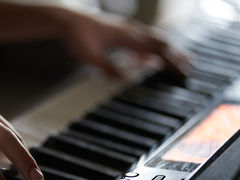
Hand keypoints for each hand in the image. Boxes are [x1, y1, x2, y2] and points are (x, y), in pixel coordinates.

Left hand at [57, 10, 189, 79]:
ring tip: (176, 59)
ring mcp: (126, 29)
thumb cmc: (78, 36)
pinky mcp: (120, 30)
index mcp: (127, 37)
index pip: (156, 51)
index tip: (182, 72)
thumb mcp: (91, 57)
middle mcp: (130, 31)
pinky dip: (149, 48)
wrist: (67, 19)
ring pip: (152, 39)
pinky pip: (141, 39)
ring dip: (166, 50)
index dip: (171, 62)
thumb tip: (126, 81)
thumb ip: (109, 69)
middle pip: (160, 43)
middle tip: (190, 66)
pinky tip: (148, 58)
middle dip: (176, 55)